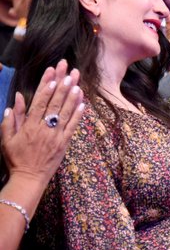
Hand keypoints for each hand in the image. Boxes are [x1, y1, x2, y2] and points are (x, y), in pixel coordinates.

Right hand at [1, 60, 84, 184]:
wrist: (29, 178)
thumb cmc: (16, 158)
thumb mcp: (7, 138)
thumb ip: (12, 118)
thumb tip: (17, 98)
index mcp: (29, 126)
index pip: (39, 102)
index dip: (46, 87)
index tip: (52, 74)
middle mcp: (43, 129)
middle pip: (54, 103)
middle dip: (62, 85)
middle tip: (69, 71)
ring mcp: (56, 136)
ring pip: (65, 112)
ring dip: (72, 96)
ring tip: (77, 82)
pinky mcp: (64, 143)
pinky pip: (72, 126)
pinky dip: (78, 114)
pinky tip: (83, 103)